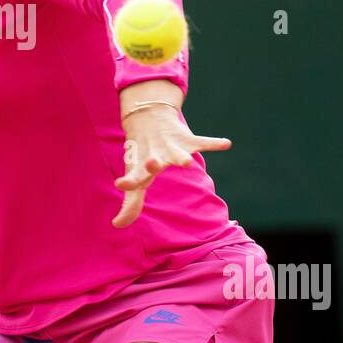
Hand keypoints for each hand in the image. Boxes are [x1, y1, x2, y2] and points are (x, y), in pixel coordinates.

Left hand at [112, 89, 230, 228]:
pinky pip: (202, 142)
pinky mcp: (186, 140)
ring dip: (182, 157)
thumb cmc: (141, 156)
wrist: (147, 118)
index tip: (120, 183)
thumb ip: (131, 204)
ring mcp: (170, 148)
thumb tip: (116, 225)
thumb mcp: (136, 178)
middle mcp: (155, 157)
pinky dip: (214, 143)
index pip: (134, 177)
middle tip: (153, 163)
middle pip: (154, 163)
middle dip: (154, 164)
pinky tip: (226, 144)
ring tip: (187, 162)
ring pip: (178, 153)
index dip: (128, 182)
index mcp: (142, 168)